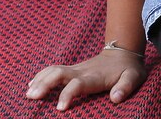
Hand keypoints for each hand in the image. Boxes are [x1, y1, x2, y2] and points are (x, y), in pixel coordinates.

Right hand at [27, 48, 146, 110]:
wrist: (124, 52)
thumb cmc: (128, 69)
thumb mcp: (133, 77)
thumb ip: (125, 87)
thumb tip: (116, 98)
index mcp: (94, 76)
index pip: (77, 84)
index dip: (68, 94)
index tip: (60, 108)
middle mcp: (81, 71)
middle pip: (59, 74)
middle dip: (44, 84)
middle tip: (31, 97)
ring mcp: (75, 69)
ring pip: (53, 70)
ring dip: (39, 80)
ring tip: (27, 94)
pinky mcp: (72, 69)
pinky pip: (53, 70)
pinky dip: (40, 76)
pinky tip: (30, 85)